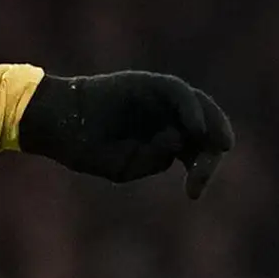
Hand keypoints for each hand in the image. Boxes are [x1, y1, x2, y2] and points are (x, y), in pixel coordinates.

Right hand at [15, 70, 235, 196]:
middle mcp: (168, 117)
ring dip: (212, 127)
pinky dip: (191, 109)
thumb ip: (153, 160)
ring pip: (198, 108)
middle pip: (204, 132)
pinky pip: (179, 93)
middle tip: (202, 176)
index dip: (201, 171)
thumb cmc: (88, 149)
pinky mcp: (149, 84)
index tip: (192, 194)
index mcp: (165, 139)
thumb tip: (177, 142)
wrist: (59, 125)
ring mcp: (160, 100)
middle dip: (210, 154)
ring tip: (219, 146)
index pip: (197, 152)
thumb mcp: (125, 167)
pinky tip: (194, 128)